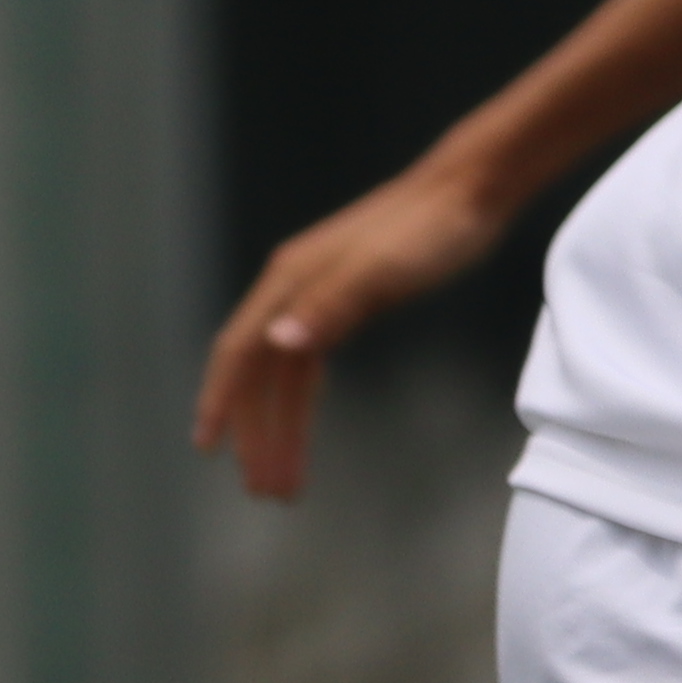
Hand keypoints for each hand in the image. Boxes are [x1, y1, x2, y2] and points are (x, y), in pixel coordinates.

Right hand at [194, 157, 515, 502]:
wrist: (473, 191)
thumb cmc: (433, 227)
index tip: (208, 449)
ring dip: (282, 426)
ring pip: (286, 375)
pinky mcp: (347, 301)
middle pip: (260, 373)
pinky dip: (303, 400)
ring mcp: (319, 295)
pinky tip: (303, 427)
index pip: (241, 350)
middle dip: (259, 433)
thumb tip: (280, 341)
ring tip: (286, 480)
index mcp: (291, 279)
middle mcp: (294, 287)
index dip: (222, 400)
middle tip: (267, 491)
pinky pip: (309, 363)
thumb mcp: (386, 268)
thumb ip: (334, 304)